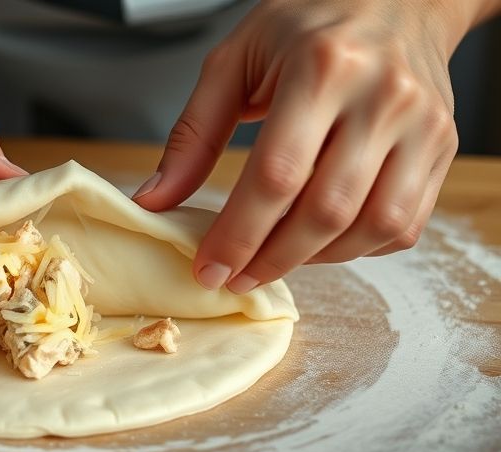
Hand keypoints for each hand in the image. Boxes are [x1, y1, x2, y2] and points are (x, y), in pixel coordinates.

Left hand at [134, 0, 464, 292]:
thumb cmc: (308, 25)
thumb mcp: (234, 60)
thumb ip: (193, 134)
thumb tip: (155, 201)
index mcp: (323, 67)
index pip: (277, 175)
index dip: (238, 235)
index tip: (209, 268)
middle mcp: (383, 96)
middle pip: (326, 210)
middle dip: (272, 259)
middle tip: (235, 278)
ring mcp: (423, 124)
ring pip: (373, 226)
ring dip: (315, 260)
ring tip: (272, 260)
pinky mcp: (443, 148)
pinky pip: (405, 224)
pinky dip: (358, 248)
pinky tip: (320, 241)